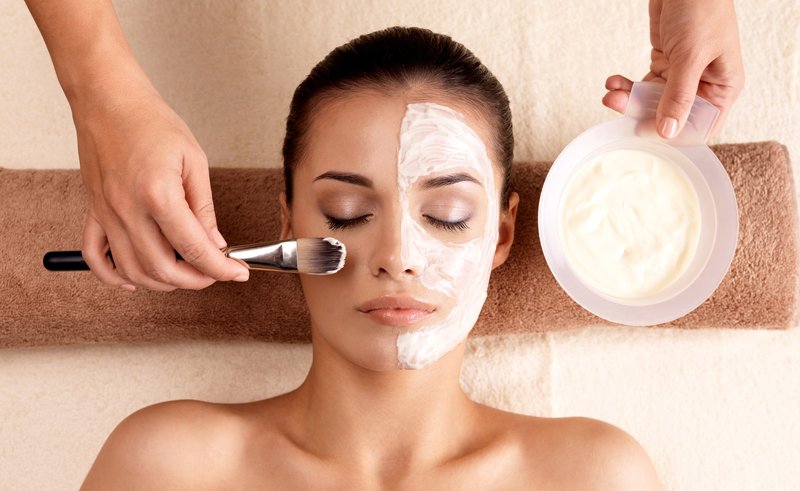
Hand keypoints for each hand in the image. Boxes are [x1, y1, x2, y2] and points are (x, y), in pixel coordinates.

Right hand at [74, 82, 249, 290]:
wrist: (108, 100)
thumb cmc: (151, 122)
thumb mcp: (193, 160)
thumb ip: (203, 208)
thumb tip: (215, 243)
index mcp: (159, 195)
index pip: (196, 249)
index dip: (222, 268)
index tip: (238, 274)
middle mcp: (128, 210)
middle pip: (163, 268)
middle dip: (196, 280)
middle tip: (215, 273)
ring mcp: (106, 214)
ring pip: (132, 271)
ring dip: (163, 283)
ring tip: (186, 274)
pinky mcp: (93, 212)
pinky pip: (96, 257)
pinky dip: (115, 276)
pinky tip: (136, 279)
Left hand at [603, 0, 743, 138]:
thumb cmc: (703, 8)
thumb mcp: (691, 56)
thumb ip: (678, 96)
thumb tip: (668, 131)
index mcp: (723, 89)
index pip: (699, 126)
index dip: (673, 133)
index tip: (645, 131)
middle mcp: (703, 86)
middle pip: (670, 115)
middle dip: (641, 113)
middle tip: (617, 106)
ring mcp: (682, 75)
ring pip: (651, 101)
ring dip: (628, 99)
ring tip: (610, 93)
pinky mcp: (664, 64)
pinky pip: (642, 84)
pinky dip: (626, 86)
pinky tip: (613, 82)